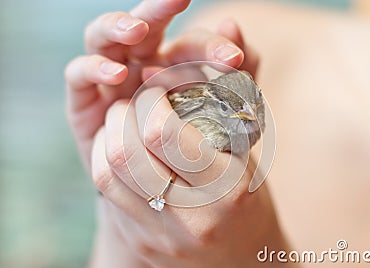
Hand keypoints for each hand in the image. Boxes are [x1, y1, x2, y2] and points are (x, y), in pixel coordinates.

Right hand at [65, 0, 255, 170]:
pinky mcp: (84, 100)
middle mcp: (138, 64)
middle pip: (144, 25)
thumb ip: (234, 76)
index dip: (210, 45)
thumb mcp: (220, 118)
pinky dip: (93, 68)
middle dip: (159, 10)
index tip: (232, 59)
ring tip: (136, 29)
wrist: (157, 188)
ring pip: (103, 38)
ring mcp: (109, 79)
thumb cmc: (188, 149)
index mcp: (172, 65)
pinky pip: (79, 74)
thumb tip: (232, 25)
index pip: (190, 43)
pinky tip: (116, 75)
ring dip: (116, 27)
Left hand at [89, 86, 286, 267]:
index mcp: (227, 188)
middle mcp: (191, 217)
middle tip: (135, 101)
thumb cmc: (247, 198)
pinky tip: (119, 147)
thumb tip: (164, 71)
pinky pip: (107, 192)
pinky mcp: (141, 239)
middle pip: (126, 152)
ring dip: (108, 134)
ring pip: (108, 171)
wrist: (241, 259)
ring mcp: (160, 233)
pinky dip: (105, 158)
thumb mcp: (245, 156)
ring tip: (123, 120)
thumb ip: (212, 115)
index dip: (151, 100)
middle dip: (123, 112)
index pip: (163, 133)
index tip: (157, 88)